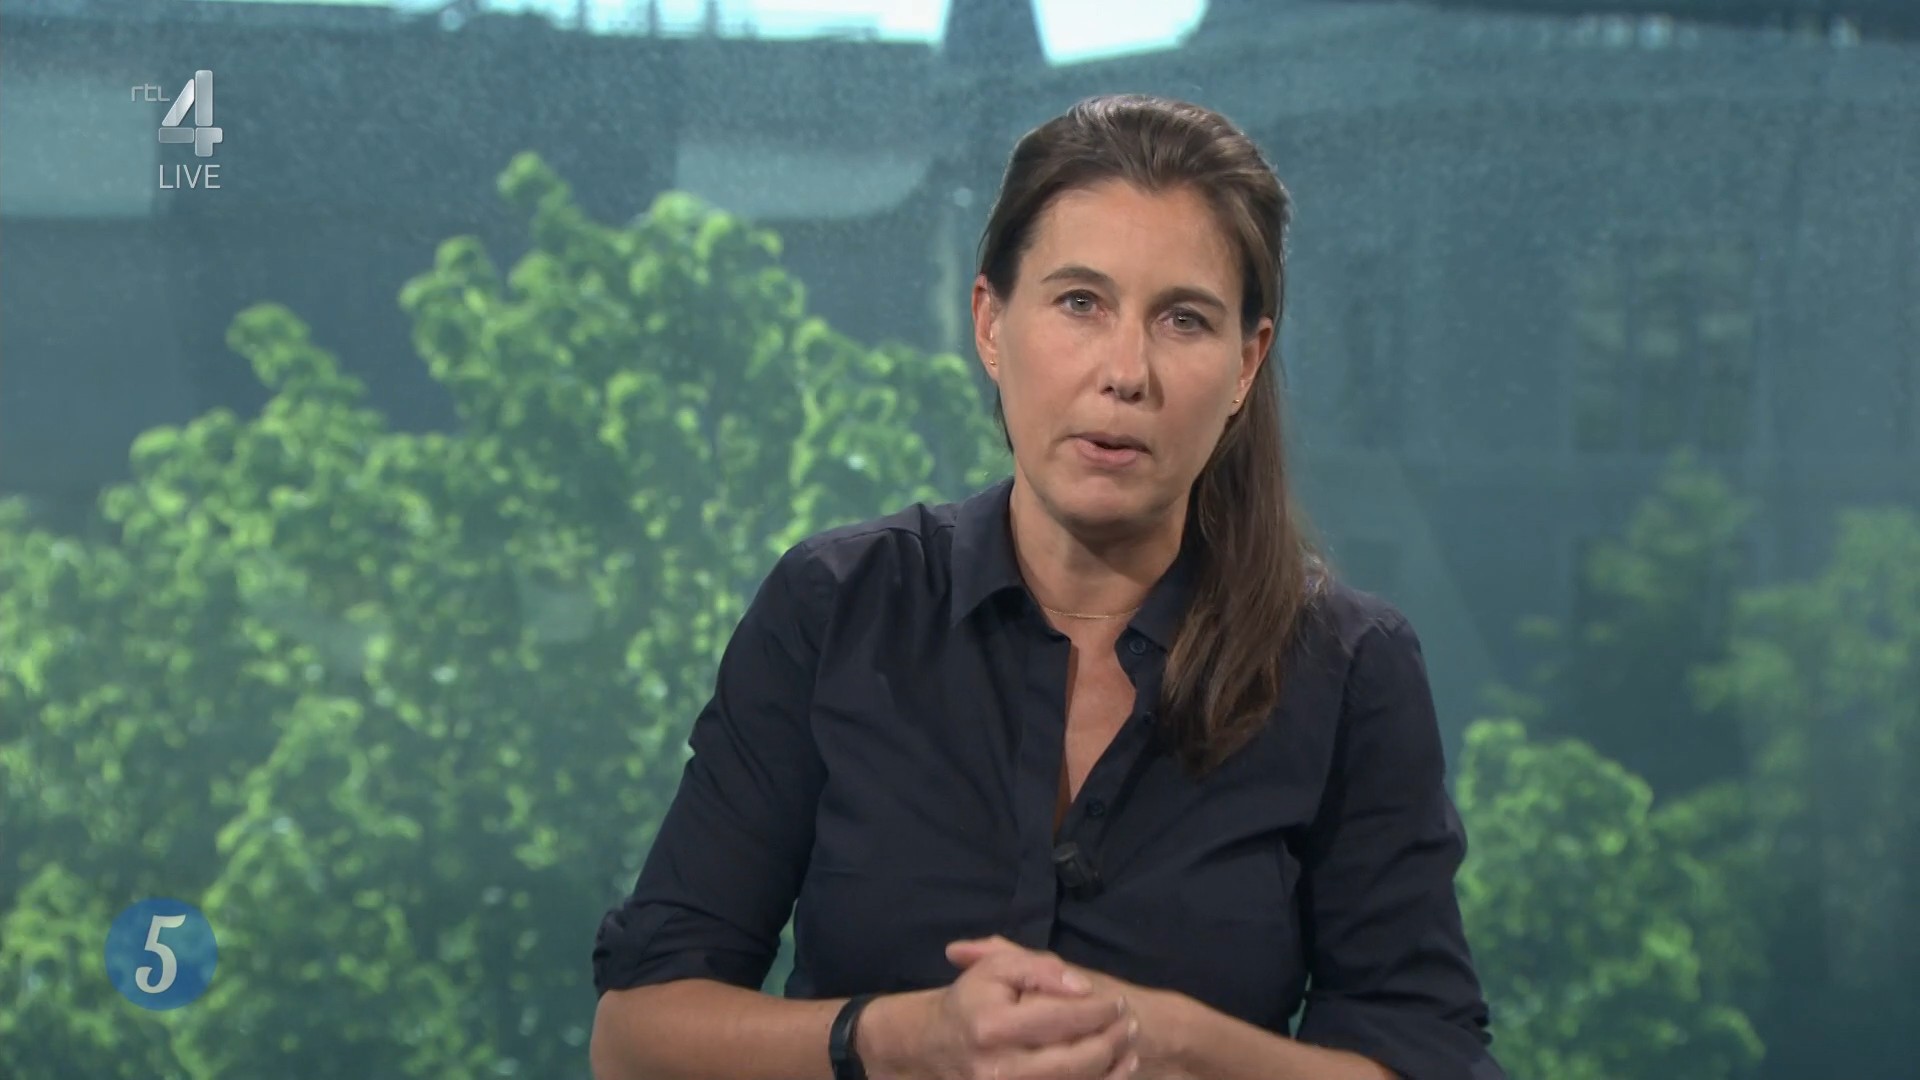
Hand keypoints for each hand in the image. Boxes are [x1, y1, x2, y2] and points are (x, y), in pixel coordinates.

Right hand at [947, 938, 1182, 1079]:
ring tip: (1128, 1045)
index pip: (1061, 1019)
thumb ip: (1040, 969)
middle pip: (1075, 1061)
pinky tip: (1115, 1070)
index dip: (1098, 1010)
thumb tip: (1083, 989)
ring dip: (1111, 1068)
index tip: (1118, 1002)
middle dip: (1111, 1042)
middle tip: (1130, 1024)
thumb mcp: (997, 968)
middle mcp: (999, 1070)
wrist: (935, 1044)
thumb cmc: (973, 1000)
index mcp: (992, 1028)